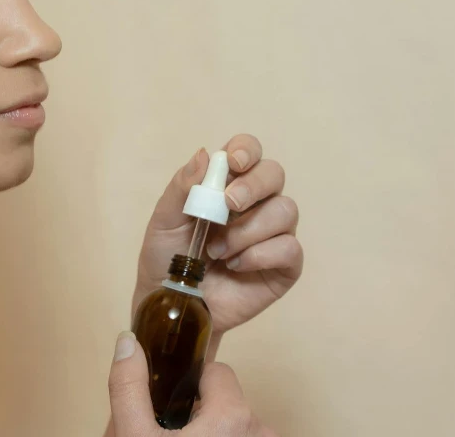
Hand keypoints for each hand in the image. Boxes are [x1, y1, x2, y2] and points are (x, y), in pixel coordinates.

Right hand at [107, 332, 278, 436]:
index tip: (171, 410)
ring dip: (217, 430)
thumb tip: (127, 341)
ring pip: (239, 421)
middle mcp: (260, 429)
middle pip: (228, 397)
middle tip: (174, 433)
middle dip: (203, 409)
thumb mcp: (135, 435)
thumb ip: (129, 386)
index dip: (189, 387)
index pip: (217, 373)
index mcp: (233, 415)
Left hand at [133, 135, 302, 334]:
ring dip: (248, 229)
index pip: (248, 152)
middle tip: (228, 205)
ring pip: (285, 210)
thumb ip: (182, 188)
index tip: (234, 163)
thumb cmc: (167, 259)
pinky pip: (290, 248)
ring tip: (217, 251)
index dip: (246, 150)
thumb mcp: (164, 221)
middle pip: (274, 174)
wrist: (173, 305)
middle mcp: (255, 203)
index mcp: (226, 185)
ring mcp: (273, 234)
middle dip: (254, 186)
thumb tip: (206, 154)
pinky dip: (260, 254)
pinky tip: (236, 265)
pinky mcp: (284, 265)